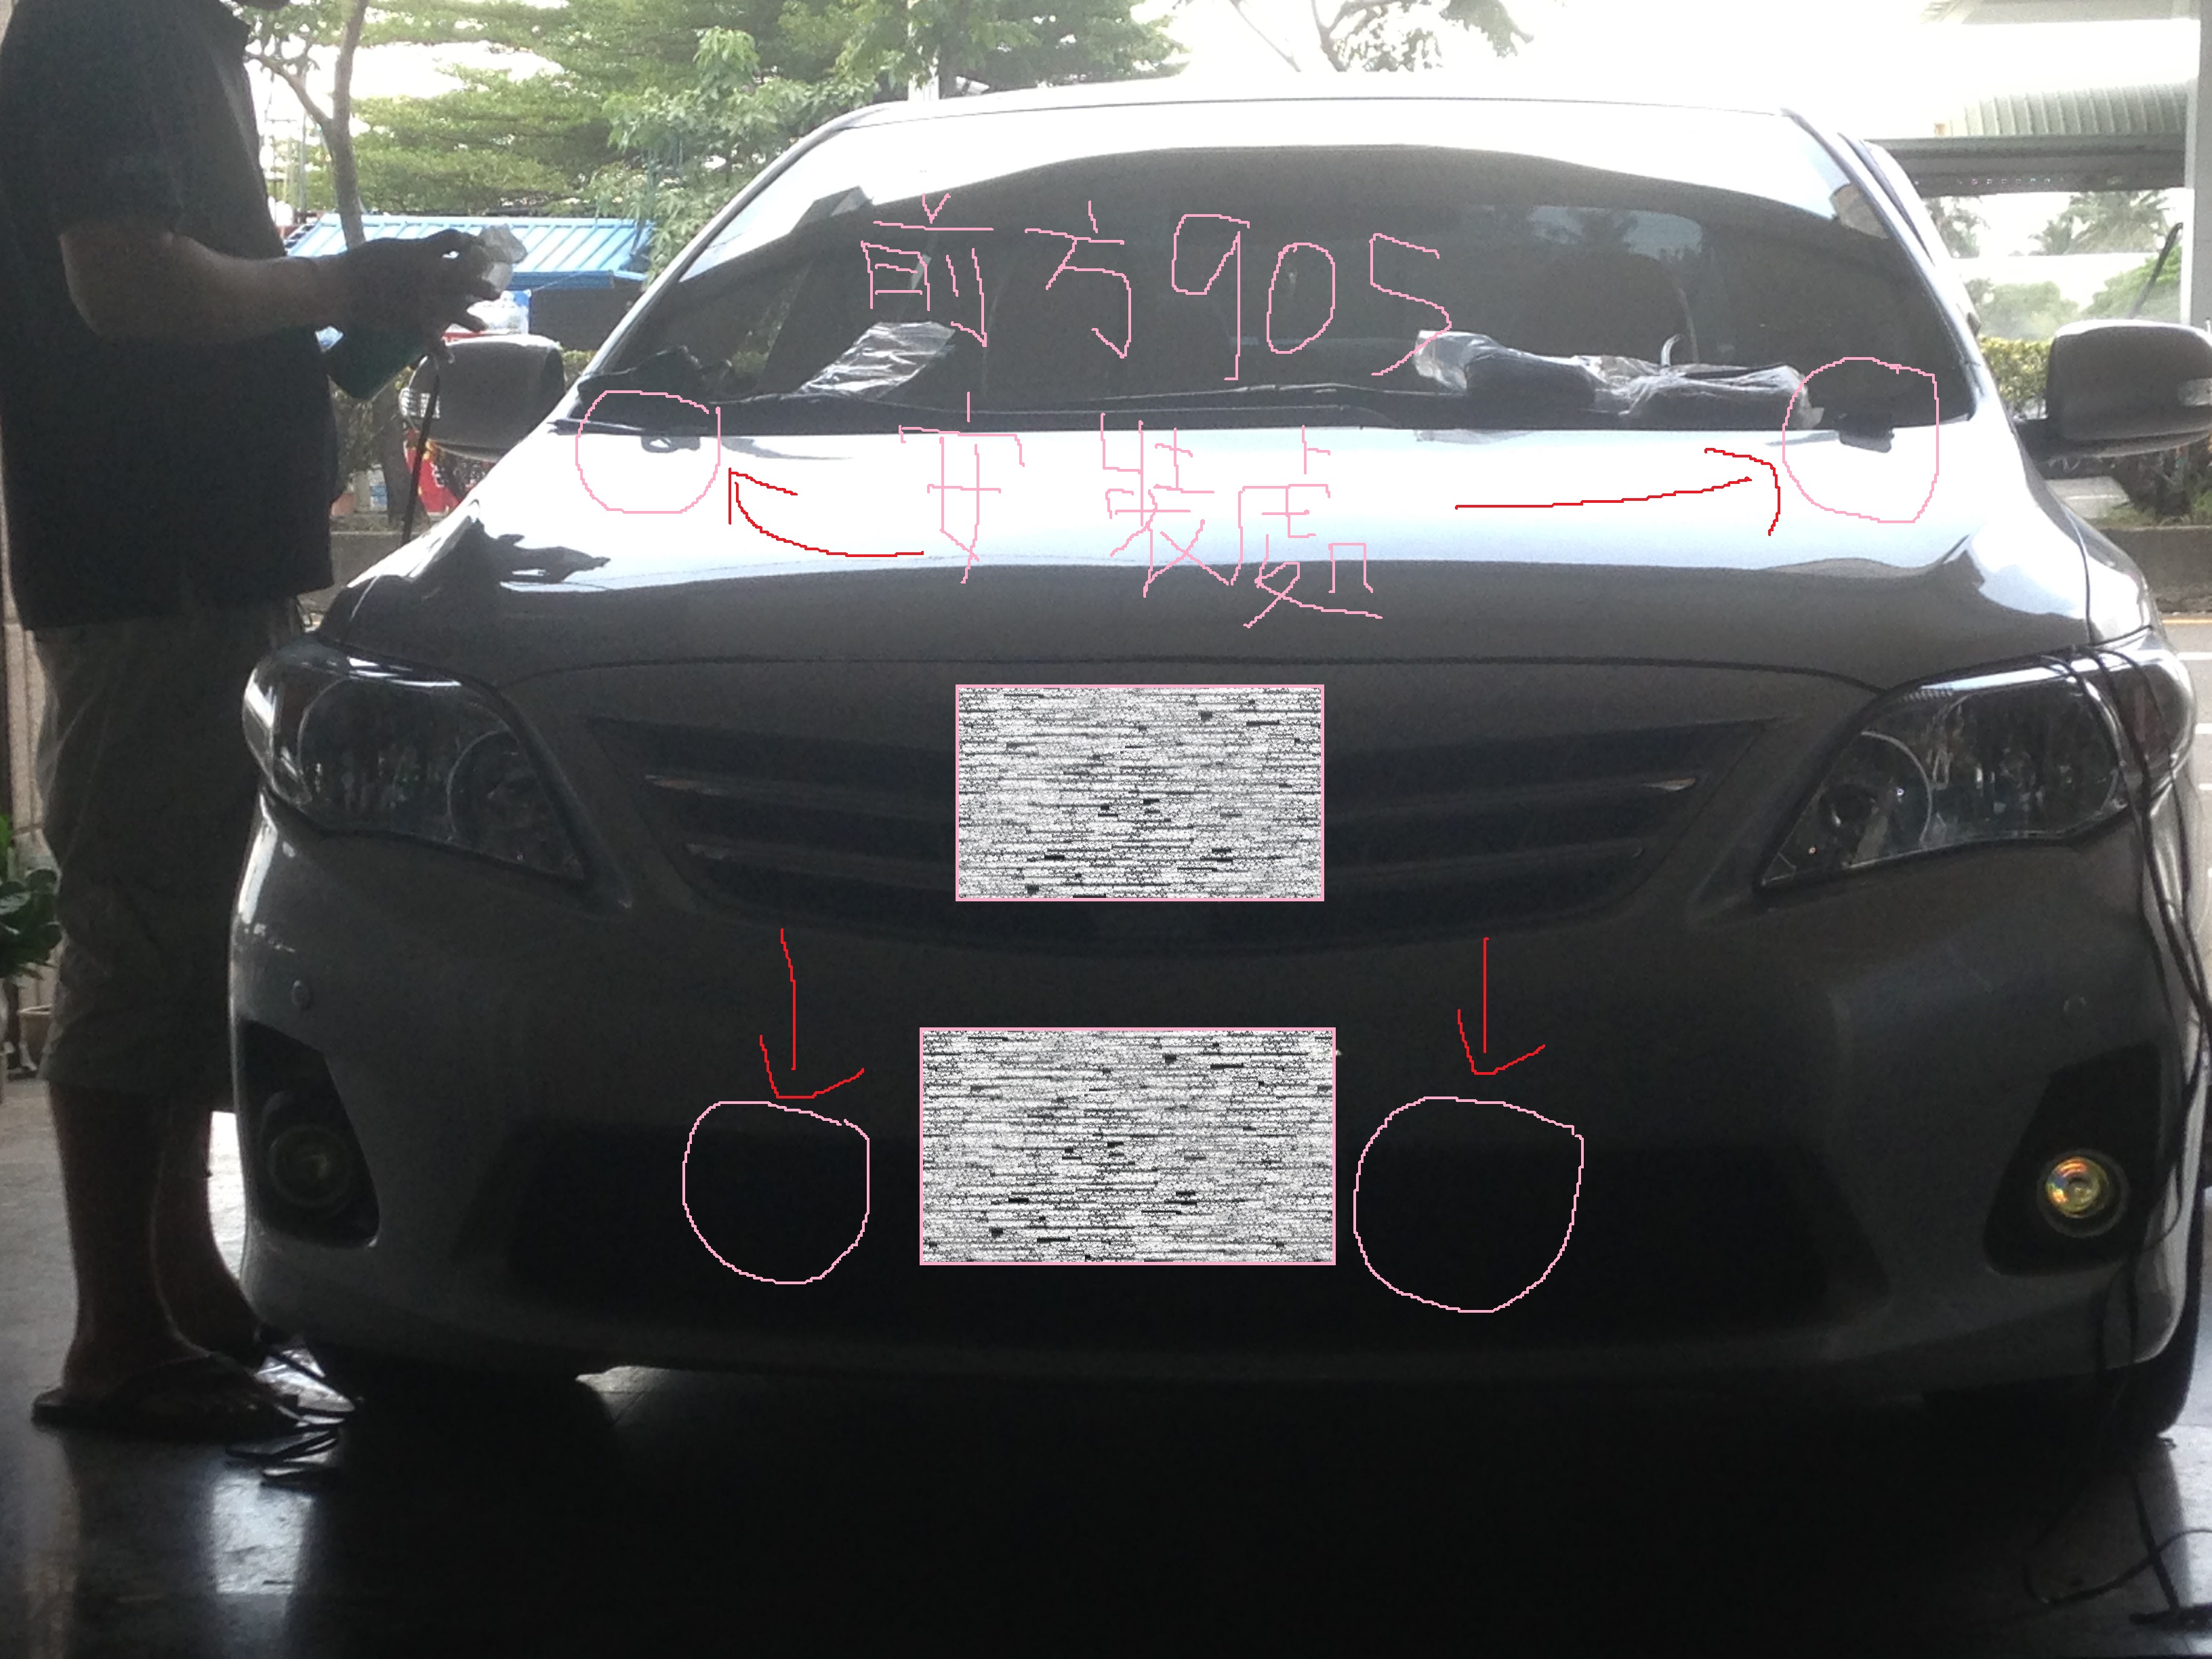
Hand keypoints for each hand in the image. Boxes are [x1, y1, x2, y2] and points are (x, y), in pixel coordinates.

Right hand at [332, 230, 500, 345]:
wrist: (343, 286)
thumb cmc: (360, 262)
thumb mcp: (390, 247)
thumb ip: (413, 251)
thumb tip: (425, 253)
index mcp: (424, 252)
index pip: (455, 241)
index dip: (470, 243)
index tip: (477, 247)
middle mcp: (432, 276)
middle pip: (468, 278)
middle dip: (483, 286)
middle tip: (496, 292)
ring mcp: (426, 301)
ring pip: (459, 312)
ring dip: (472, 320)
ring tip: (482, 325)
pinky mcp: (415, 323)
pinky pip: (434, 341)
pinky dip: (442, 352)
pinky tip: (450, 359)